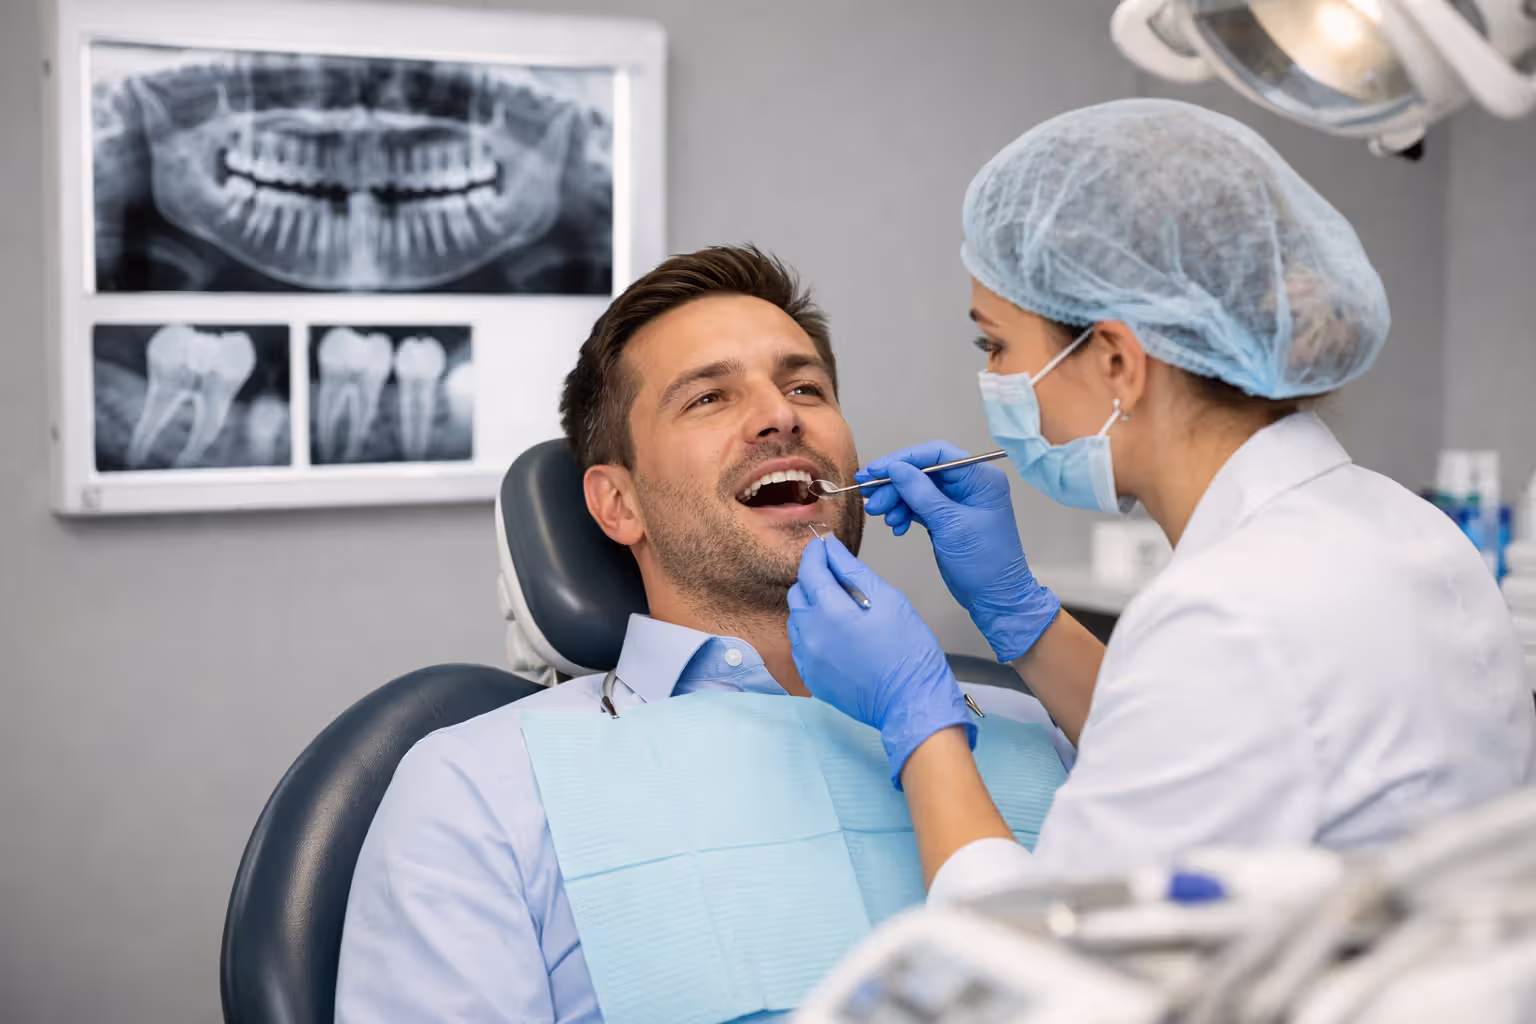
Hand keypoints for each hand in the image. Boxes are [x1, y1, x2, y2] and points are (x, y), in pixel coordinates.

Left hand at [787, 536, 972, 785]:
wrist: (912, 701)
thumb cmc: (909, 648)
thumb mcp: (888, 599)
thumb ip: (853, 571)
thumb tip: (831, 548)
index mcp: (830, 611)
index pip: (810, 570)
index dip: (816, 554)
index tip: (824, 546)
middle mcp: (810, 634)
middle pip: (799, 594)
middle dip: (814, 580)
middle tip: (839, 580)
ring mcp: (807, 659)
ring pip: (797, 620)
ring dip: (812, 608)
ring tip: (841, 610)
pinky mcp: (811, 677)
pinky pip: (801, 645)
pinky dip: (812, 633)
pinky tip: (836, 636)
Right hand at [860, 441, 1060, 661]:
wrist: (994, 597)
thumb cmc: (983, 561)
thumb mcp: (950, 525)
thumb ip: (921, 493)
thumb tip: (896, 467)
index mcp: (980, 478)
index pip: (937, 454)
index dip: (903, 459)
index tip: (876, 470)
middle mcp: (969, 484)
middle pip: (923, 471)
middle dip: (895, 483)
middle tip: (870, 497)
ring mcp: (957, 501)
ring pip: (917, 489)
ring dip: (896, 500)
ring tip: (880, 515)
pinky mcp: (946, 517)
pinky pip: (919, 506)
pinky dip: (904, 513)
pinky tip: (897, 527)